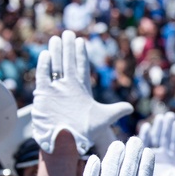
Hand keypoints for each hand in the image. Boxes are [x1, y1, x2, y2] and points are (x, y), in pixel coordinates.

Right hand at [32, 30, 133, 155]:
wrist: (66, 142)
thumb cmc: (84, 133)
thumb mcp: (103, 119)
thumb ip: (115, 111)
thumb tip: (131, 108)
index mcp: (83, 90)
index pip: (82, 68)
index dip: (81, 54)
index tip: (81, 41)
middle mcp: (69, 88)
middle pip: (68, 63)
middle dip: (68, 48)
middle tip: (67, 33)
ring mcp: (56, 90)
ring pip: (55, 67)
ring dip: (56, 53)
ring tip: (55, 39)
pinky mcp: (44, 95)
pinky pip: (44, 77)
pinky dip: (44, 66)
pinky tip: (45, 55)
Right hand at [138, 112, 174, 175]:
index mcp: (172, 160)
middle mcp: (162, 156)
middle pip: (165, 138)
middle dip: (166, 127)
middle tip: (168, 115)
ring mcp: (151, 155)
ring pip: (155, 139)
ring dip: (157, 128)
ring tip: (159, 118)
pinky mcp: (141, 156)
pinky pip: (143, 144)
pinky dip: (144, 135)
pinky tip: (145, 127)